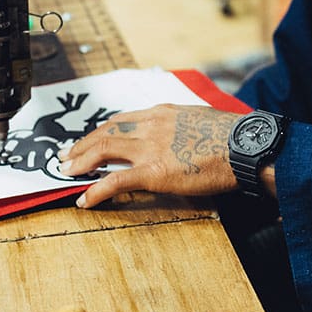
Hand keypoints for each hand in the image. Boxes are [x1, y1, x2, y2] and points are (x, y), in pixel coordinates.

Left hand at [57, 104, 241, 207]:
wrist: (244, 146)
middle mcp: (151, 125)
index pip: (121, 120)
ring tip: (66, 172)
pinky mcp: (153, 172)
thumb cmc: (231, 135)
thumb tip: (179, 133)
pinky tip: (85, 200)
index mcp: (162, 112)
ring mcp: (150, 147)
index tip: (90, 139)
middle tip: (67, 155)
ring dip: (80, 162)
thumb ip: (182, 124)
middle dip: (82, 144)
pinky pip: (115, 181)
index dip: (101, 131)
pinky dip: (95, 191)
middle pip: (106, 132)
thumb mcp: (200, 118)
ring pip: (103, 150)